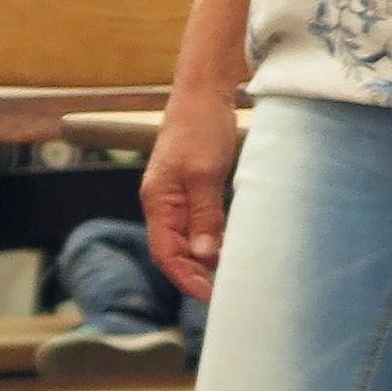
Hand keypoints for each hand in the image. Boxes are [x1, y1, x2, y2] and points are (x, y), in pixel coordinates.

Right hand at [140, 88, 243, 302]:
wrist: (203, 93)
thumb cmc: (199, 128)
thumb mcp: (205, 174)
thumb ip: (205, 216)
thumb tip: (206, 257)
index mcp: (157, 202)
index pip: (166, 254)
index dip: (187, 279)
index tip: (213, 297)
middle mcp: (162, 204)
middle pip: (176, 252)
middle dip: (199, 276)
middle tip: (229, 293)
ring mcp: (176, 198)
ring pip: (189, 241)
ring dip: (208, 261)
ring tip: (234, 276)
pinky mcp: (192, 190)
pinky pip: (200, 225)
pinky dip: (214, 242)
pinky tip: (232, 248)